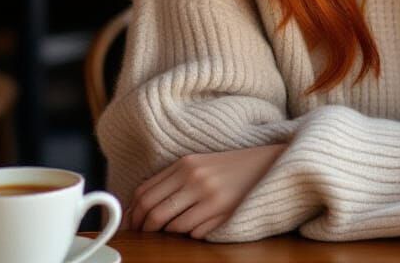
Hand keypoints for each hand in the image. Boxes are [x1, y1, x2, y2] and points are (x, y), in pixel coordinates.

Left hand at [126, 144, 286, 238]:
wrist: (267, 164)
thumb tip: (139, 206)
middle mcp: (195, 178)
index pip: (145, 193)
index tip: (132, 224)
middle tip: (144, 235)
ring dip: (168, 232)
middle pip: (153, 213)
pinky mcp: (223, 213)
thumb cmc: (229, 166)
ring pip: (172, 227)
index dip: (133, 214)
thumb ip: (171, 179)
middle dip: (144, 229)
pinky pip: (193, 233)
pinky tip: (198, 225)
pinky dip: (190, 234)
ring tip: (173, 229)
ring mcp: (209, 197)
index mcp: (186, 164)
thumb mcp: (199, 164)